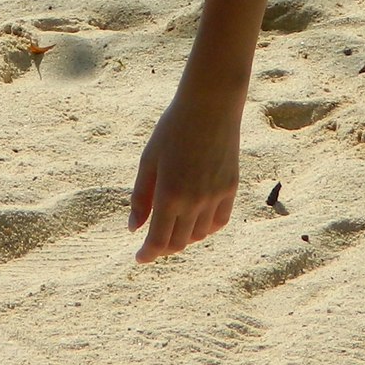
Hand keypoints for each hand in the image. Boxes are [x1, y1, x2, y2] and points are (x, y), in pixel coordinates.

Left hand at [128, 91, 242, 261]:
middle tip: (153, 241)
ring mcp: (215, 197)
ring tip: (173, 226)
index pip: (158, 241)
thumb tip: (134, 228)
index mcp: (169, 195)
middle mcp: (194, 202)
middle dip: (163, 247)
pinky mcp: (230, 189)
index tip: (139, 257)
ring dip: (184, 237)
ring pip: (198, 235)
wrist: (210, 106)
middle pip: (178, 242)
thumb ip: (140, 197)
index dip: (147, 254)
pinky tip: (196, 220)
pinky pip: (218, 222)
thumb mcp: (148, 160)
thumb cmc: (172, 129)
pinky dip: (206, 227)